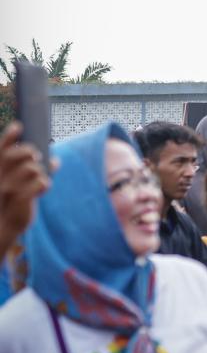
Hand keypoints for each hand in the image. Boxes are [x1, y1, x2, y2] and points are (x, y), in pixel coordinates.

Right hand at [0, 123, 52, 253]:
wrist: (4, 226)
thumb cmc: (13, 201)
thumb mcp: (16, 183)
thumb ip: (30, 169)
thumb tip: (54, 160)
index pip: (1, 150)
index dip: (9, 136)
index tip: (18, 125)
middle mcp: (0, 177)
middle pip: (17, 155)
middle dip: (30, 152)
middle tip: (36, 156)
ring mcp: (8, 188)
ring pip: (32, 168)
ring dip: (40, 172)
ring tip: (38, 180)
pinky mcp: (19, 199)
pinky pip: (40, 182)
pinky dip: (45, 184)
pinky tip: (42, 189)